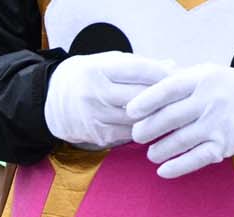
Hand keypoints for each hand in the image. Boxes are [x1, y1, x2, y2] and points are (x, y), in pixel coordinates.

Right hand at [43, 52, 171, 149]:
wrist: (51, 102)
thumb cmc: (87, 77)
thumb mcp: (107, 62)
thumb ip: (139, 65)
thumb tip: (173, 68)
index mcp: (98, 69)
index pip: (139, 70)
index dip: (162, 73)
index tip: (178, 76)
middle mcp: (94, 94)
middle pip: (141, 97)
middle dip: (164, 98)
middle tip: (182, 98)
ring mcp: (95, 117)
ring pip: (137, 120)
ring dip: (157, 118)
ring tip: (173, 114)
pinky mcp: (98, 136)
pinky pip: (129, 134)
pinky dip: (143, 130)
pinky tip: (154, 126)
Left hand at [127, 64, 233, 179]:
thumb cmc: (223, 89)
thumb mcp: (203, 75)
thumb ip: (174, 81)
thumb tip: (138, 92)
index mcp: (203, 79)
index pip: (168, 89)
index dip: (145, 101)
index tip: (130, 112)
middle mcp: (211, 100)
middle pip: (169, 118)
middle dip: (146, 130)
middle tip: (137, 136)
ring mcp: (218, 124)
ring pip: (178, 141)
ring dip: (158, 151)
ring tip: (152, 153)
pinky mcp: (224, 145)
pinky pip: (195, 159)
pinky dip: (176, 167)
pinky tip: (163, 171)